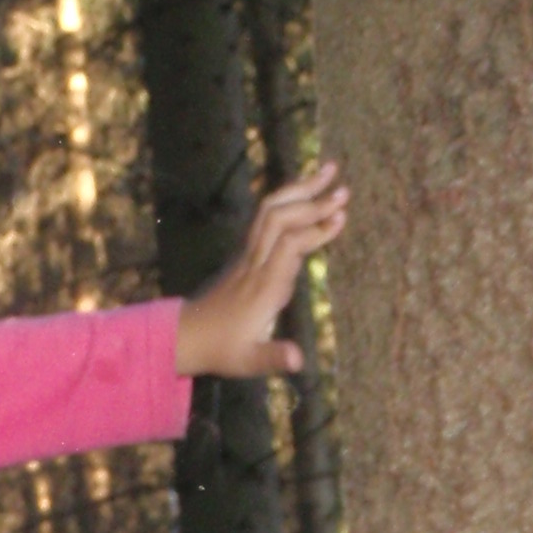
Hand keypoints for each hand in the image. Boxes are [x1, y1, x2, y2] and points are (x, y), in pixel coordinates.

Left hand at [174, 162, 347, 379]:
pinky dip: (289, 199)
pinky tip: (308, 190)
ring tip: (329, 171)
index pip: (289, 246)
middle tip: (344, 191)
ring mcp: (249, 255)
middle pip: (279, 218)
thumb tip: (298, 359)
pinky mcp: (247, 253)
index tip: (340, 218)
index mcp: (263, 287)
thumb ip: (274, 357)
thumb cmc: (222, 350)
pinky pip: (267, 217)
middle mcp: (255, 264)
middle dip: (311, 202)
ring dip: (299, 190)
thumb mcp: (249, 361)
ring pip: (270, 211)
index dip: (314, 230)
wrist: (189, 336)